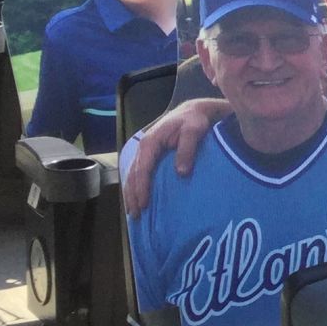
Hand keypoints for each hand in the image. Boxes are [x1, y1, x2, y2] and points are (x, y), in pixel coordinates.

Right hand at [122, 98, 232, 216]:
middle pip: (133, 175)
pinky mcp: (150, 156)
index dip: (141, 187)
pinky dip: (137, 187)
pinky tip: (138, 199)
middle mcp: (144, 147)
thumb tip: (181, 172)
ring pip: (133, 175)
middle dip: (133, 195)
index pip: (142, 169)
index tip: (143, 204)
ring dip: (132, 193)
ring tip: (134, 212)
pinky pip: (139, 173)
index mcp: (151, 142)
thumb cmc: (194, 120)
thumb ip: (187, 150)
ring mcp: (145, 152)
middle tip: (136, 214)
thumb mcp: (194, 131)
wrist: (193, 111)